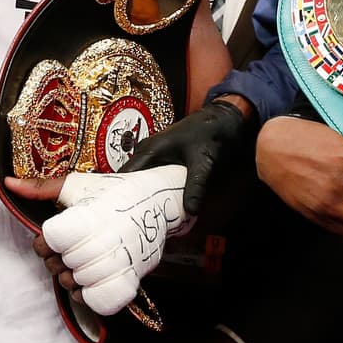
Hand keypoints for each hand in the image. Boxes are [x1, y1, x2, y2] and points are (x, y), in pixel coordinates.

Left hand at [30, 166, 189, 315]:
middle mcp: (102, 238)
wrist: (155, 202)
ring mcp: (118, 259)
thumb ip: (40, 188)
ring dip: (69, 278)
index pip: (47, 242)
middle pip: (58, 264)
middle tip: (67, 249)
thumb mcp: (76, 185)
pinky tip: (88, 280)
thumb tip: (8, 183)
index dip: (43, 244)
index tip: (53, 238)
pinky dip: (86, 293)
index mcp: (86, 216)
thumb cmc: (112, 192)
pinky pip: (96, 297)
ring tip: (78, 263)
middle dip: (55, 260)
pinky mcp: (130, 275)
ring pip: (75, 282)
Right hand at [118, 98, 248, 214]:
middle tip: (133, 222)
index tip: (121, 215)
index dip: (121, 195)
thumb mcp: (203, 163)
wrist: (221, 120)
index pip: (125, 176)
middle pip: (130, 180)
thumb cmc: (209, 135)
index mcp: (149, 150)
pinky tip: (158, 207)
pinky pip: (151, 179)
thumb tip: (191, 211)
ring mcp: (152, 156)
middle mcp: (146, 152)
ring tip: (143, 219)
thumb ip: (196, 186)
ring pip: (141, 181)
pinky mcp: (161, 160)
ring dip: (143, 197)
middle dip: (131, 200)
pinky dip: (153, 192)